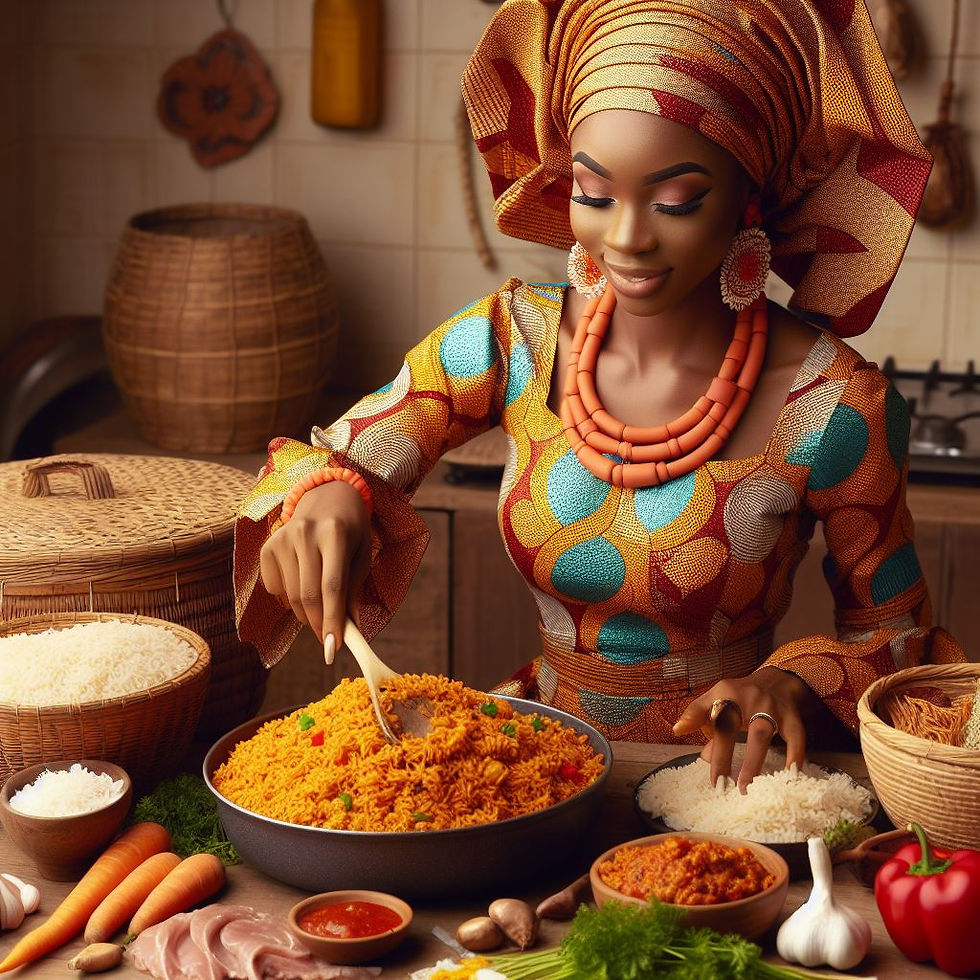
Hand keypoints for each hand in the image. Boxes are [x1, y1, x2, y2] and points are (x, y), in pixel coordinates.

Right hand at [259, 479, 370, 658]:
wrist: (328, 498)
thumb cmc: (351, 532)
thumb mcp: (362, 557)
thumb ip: (354, 593)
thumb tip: (350, 632)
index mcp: (335, 533)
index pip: (332, 587)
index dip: (333, 621)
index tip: (335, 649)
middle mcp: (305, 533)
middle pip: (308, 595)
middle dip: (319, 625)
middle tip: (329, 640)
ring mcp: (282, 538)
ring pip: (290, 596)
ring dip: (306, 614)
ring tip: (320, 609)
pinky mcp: (267, 546)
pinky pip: (275, 588)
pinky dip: (288, 597)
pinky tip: (302, 581)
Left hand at [672, 667, 819, 792]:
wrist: (778, 679)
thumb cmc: (741, 694)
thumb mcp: (716, 695)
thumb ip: (697, 712)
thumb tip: (677, 730)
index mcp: (728, 694)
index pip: (716, 722)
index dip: (713, 751)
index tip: (713, 780)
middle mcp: (750, 699)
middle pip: (733, 727)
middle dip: (726, 757)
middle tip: (722, 787)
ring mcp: (773, 708)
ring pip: (763, 733)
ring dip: (754, 761)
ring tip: (747, 787)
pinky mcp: (793, 717)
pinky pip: (797, 737)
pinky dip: (796, 756)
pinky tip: (792, 775)